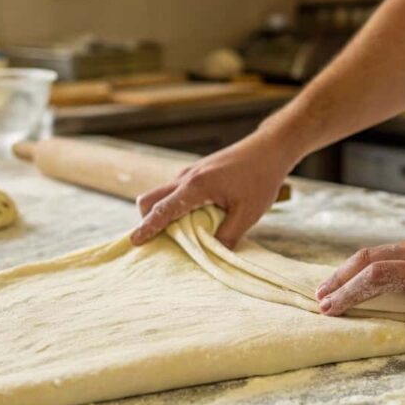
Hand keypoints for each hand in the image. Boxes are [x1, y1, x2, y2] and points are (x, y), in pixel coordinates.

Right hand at [130, 129, 298, 248]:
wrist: (269, 149)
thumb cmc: (260, 178)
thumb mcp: (248, 213)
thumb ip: (227, 235)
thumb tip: (211, 255)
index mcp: (196, 186)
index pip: (163, 209)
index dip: (147, 227)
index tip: (134, 241)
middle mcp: (186, 177)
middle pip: (149, 199)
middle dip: (147, 220)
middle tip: (159, 240)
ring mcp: (188, 173)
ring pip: (161, 195)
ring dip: (162, 214)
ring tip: (179, 234)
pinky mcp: (195, 173)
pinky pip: (174, 192)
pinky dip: (174, 206)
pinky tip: (193, 218)